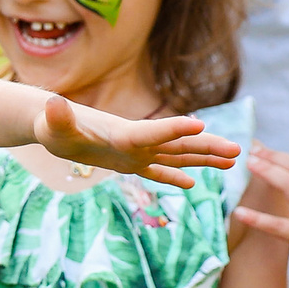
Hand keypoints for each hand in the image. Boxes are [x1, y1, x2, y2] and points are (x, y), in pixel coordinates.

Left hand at [34, 95, 239, 189]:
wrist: (51, 124)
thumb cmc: (51, 125)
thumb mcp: (52, 124)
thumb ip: (58, 116)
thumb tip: (53, 102)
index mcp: (122, 134)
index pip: (153, 132)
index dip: (174, 130)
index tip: (201, 126)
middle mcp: (136, 141)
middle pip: (177, 144)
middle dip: (207, 147)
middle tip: (238, 150)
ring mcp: (135, 152)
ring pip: (176, 155)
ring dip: (203, 158)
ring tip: (233, 161)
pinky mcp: (128, 162)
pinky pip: (157, 170)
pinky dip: (173, 176)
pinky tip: (192, 184)